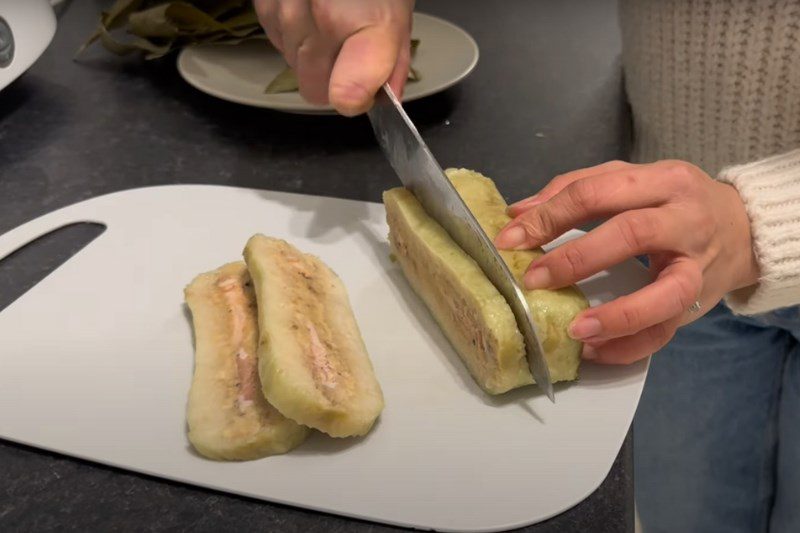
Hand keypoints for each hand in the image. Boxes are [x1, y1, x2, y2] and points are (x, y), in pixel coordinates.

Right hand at [254, 0, 414, 114]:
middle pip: (316, 90)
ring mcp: (282, 12)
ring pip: (295, 68)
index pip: (344, 94)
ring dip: (314, 54)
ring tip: (333, 16)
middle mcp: (315, 21)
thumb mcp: (398, 10)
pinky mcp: (263, 5)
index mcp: (358, 22)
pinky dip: (295, 34)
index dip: (356, 99)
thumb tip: (384, 96)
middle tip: (353, 47)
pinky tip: (310, 9)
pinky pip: (279, 44)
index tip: (364, 94)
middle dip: (335, 78)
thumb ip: (393, 59)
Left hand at [495, 160, 759, 363]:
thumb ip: (575, 188)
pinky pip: (666, 333)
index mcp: (662, 181)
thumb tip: (517, 212)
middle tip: (533, 279)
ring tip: (574, 330)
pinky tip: (593, 351)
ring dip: (615, 315)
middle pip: (631, 234)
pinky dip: (628, 347)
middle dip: (576, 258)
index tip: (512, 239)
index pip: (598, 192)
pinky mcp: (699, 304)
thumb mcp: (630, 180)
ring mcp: (698, 266)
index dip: (550, 216)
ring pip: (663, 294)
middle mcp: (685, 220)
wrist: (745, 228)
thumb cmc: (672, 202)